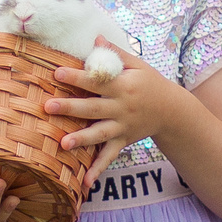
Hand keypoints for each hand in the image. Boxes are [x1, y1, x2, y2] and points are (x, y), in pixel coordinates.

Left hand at [48, 50, 188, 185]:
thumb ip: (115, 53)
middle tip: (48, 106)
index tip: (57, 72)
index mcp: (123, 85)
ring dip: (81, 139)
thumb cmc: (150, 83)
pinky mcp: (123, 141)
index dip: (77, 76)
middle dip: (70, 107)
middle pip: (93, 107)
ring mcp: (122, 127)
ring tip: (63, 144)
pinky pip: (109, 156)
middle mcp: (122, 107)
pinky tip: (85, 182)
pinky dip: (98, 169)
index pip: (97, 80)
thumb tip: (95, 38)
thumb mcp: (137, 64)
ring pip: (99, 134)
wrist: (172, 111)